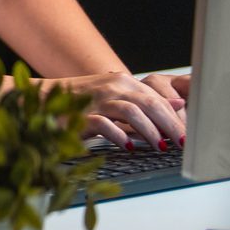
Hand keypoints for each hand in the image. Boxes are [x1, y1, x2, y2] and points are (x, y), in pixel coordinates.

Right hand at [43, 70, 189, 147]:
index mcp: (122, 82)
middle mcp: (112, 87)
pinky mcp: (80, 115)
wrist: (41, 100)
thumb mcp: (116, 97)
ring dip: (150, 132)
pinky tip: (129, 147)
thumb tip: (179, 103)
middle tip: (182, 144)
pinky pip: (105, 124)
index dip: (176, 117)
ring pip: (132, 112)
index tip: (188, 136)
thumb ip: (145, 100)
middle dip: (170, 125)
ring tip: (160, 147)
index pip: (157, 98)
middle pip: (150, 103)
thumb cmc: (81, 102)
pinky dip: (120, 136)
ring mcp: (96, 100)